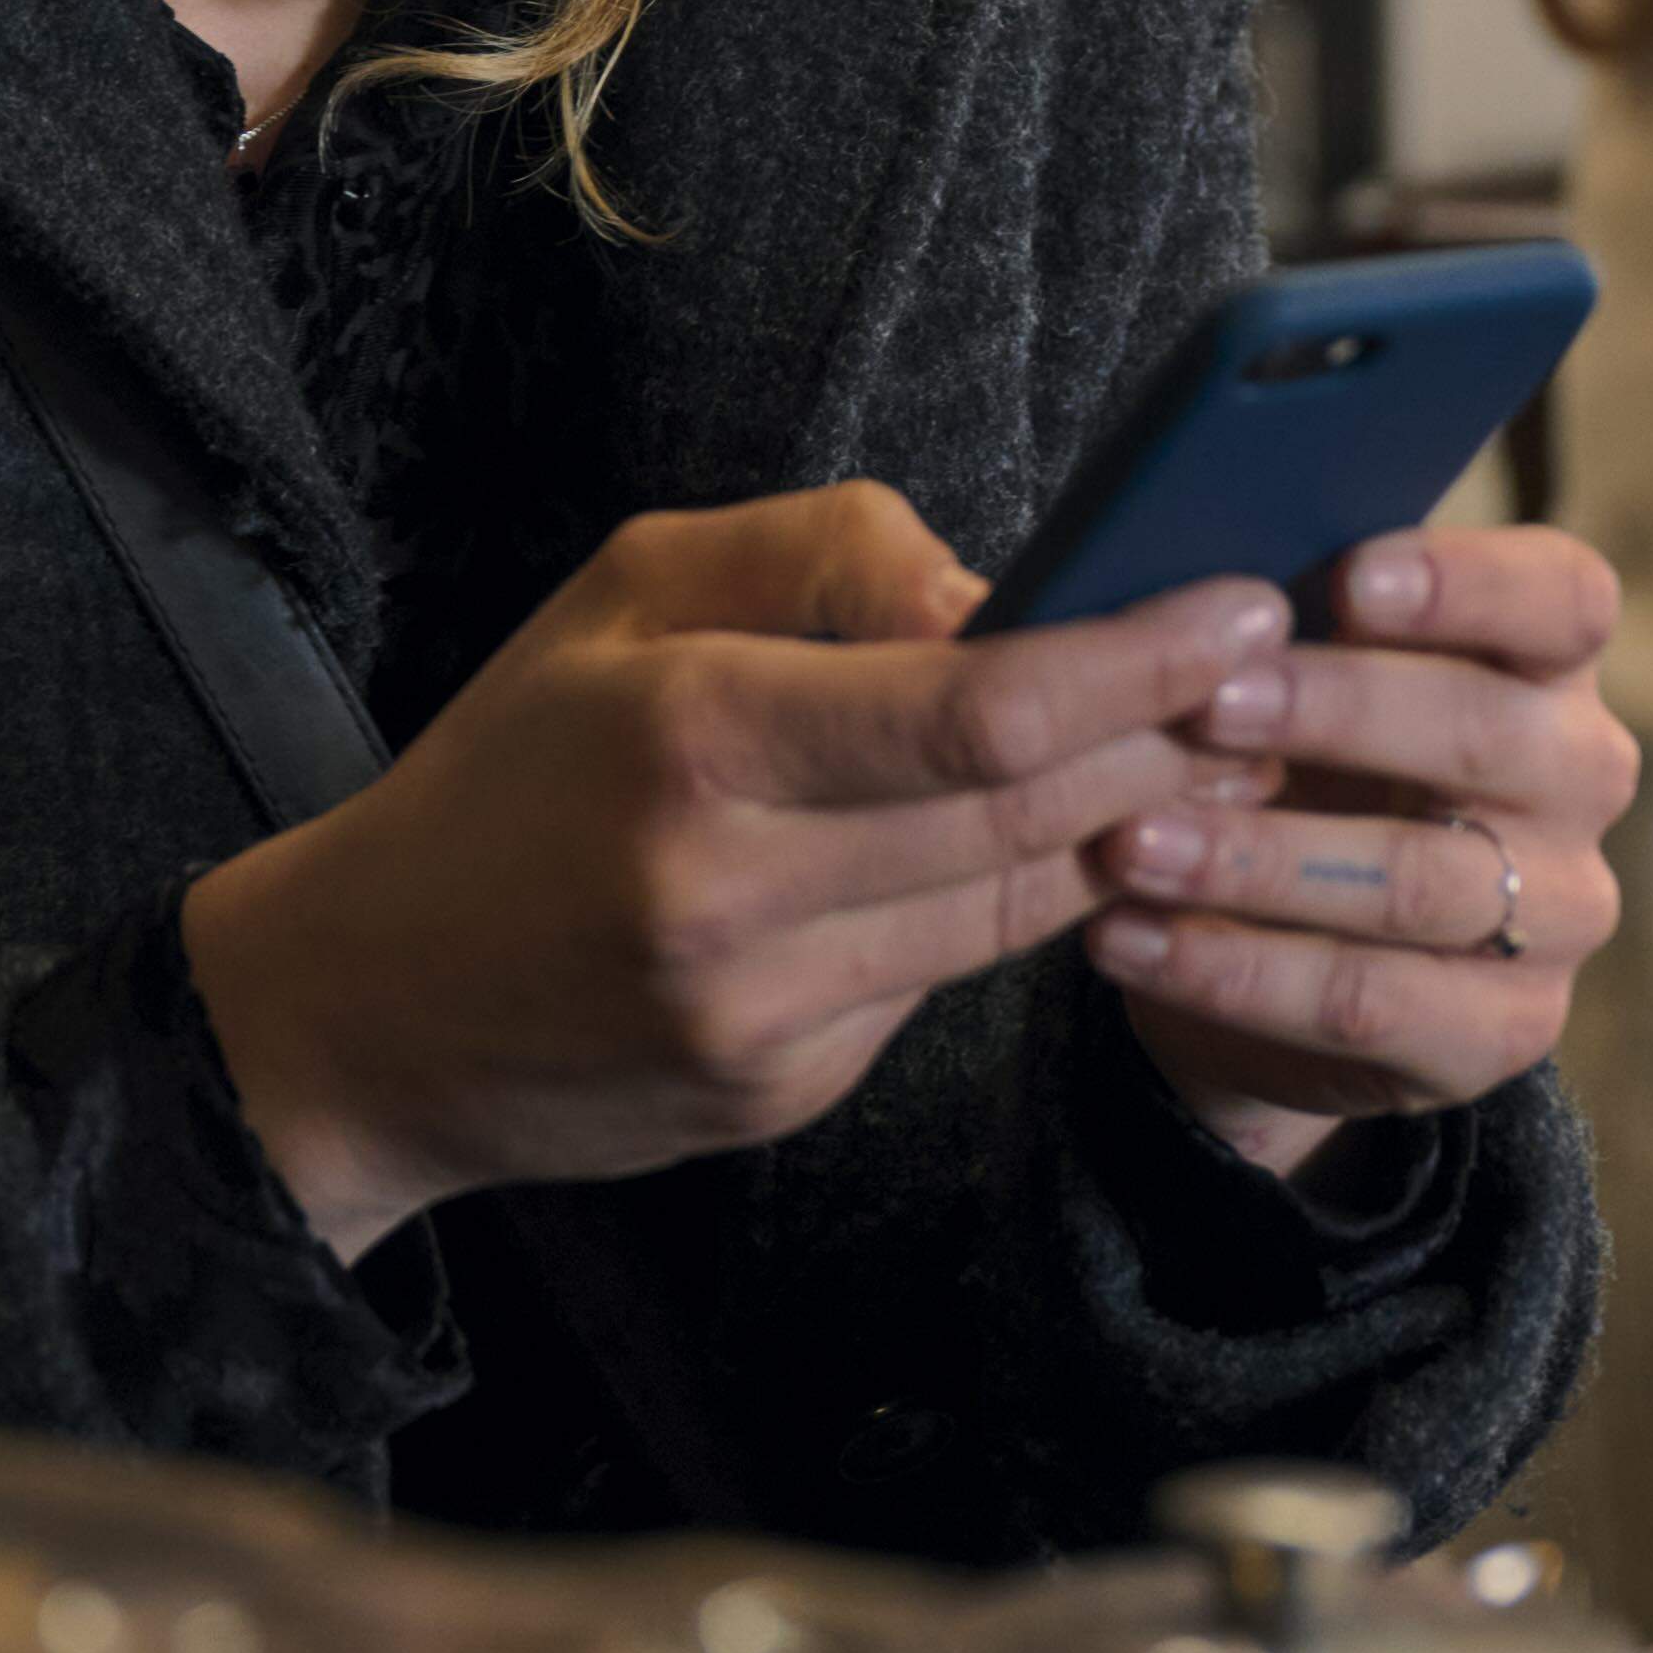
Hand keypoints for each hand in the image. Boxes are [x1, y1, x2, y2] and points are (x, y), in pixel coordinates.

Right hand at [179, 485, 1283, 1255]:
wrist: (366, 1011)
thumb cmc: (511, 769)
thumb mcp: (628, 591)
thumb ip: (824, 555)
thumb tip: (997, 587)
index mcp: (693, 740)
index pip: (976, 709)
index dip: (1136, 661)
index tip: (1244, 607)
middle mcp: (732, 893)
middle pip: (1030, 814)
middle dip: (1179, 740)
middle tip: (1286, 675)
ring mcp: (763, 1017)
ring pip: (1016, 908)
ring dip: (1140, 828)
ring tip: (1230, 751)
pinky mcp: (783, 1097)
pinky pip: (946, 981)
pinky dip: (1027, 907)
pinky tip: (1091, 844)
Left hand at [1089, 526, 1634, 1173]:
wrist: (1272, 950)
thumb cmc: (1287, 758)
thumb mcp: (1288, 675)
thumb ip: (1274, 622)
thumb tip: (1184, 583)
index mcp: (1547, 657)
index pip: (1563, 598)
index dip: (1467, 582)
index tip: (1349, 577)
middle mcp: (1580, 774)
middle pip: (1485, 732)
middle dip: (1333, 714)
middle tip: (1204, 707)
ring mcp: (1559, 910)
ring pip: (1418, 880)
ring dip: (1260, 862)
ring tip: (1131, 845)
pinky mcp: (1507, 1029)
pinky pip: (1367, 1003)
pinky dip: (1233, 973)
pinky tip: (1125, 938)